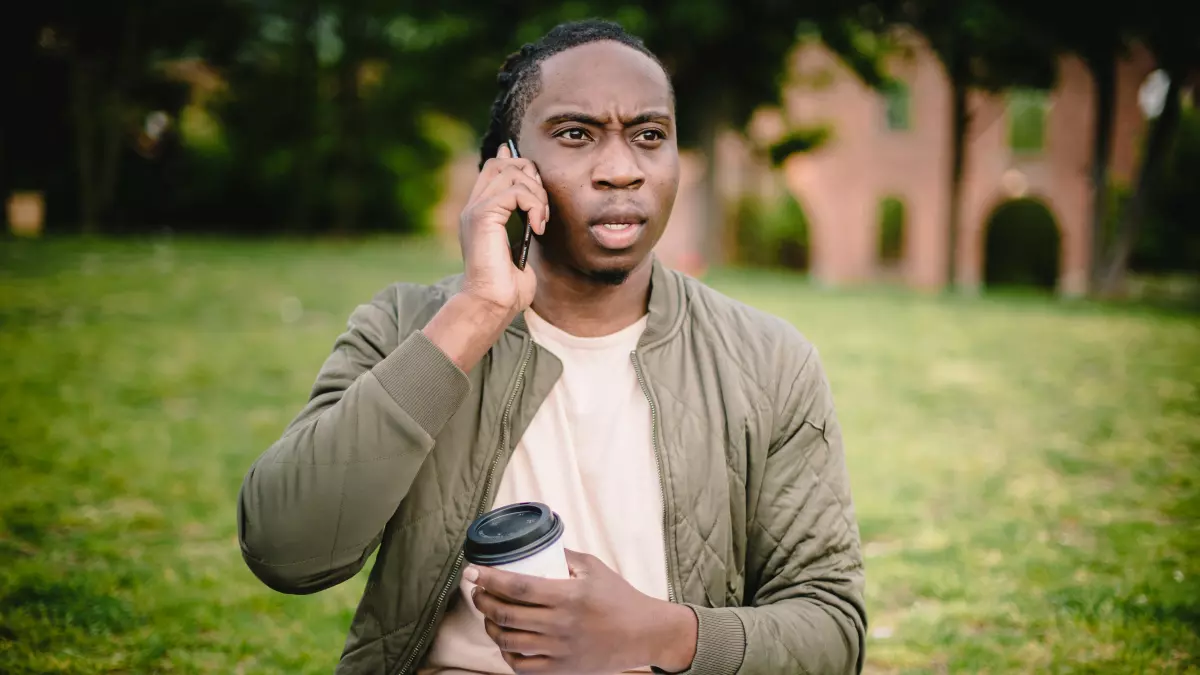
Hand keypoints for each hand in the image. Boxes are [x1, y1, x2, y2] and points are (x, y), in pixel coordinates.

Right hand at [458, 143, 547, 318]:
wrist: (492, 303)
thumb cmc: (508, 286)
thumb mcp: (519, 247)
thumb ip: (523, 222)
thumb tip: (534, 207)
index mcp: (480, 212)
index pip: (494, 168)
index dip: (517, 164)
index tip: (537, 184)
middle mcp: (474, 206)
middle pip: (502, 163)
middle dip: (531, 176)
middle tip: (542, 207)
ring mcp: (476, 209)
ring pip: (511, 172)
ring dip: (536, 194)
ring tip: (541, 221)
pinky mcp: (483, 215)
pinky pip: (516, 191)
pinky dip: (534, 206)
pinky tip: (537, 228)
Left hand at [466, 550, 696, 674]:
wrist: (643, 634)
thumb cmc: (619, 597)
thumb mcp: (593, 568)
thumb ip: (562, 556)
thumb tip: (532, 545)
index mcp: (569, 596)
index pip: (517, 587)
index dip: (489, 578)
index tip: (472, 571)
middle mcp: (561, 625)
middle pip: (506, 614)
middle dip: (482, 601)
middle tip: (476, 590)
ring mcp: (559, 650)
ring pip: (508, 641)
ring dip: (489, 626)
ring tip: (488, 614)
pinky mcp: (561, 670)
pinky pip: (521, 666)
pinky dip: (506, 653)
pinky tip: (505, 640)